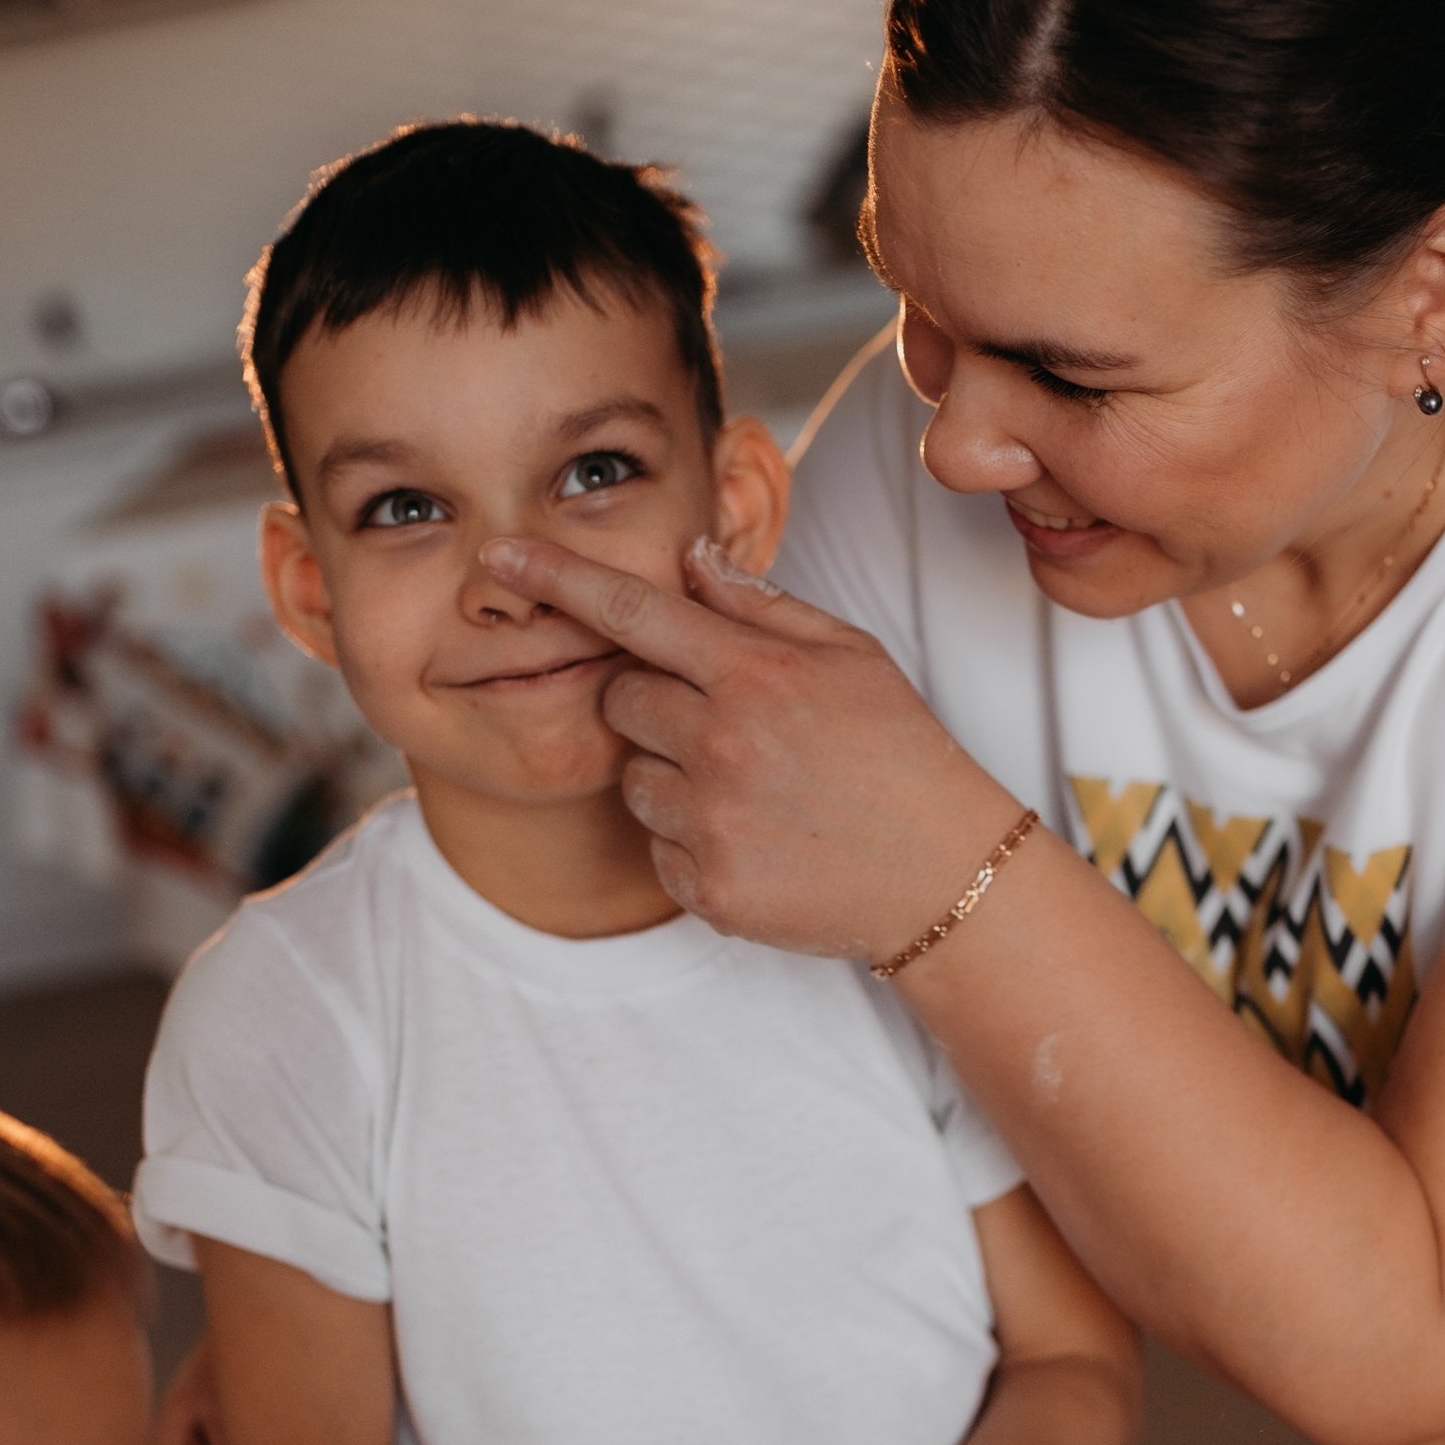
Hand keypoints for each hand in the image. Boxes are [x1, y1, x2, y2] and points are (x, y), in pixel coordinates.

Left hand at [476, 533, 1020, 961]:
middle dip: (650, 702)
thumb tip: (691, 558)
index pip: (633, 613)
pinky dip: (691, 842)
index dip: (558, 581)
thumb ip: (761, 607)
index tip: (500, 559)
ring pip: (634, 780)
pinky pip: (656, 848)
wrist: (945, 878)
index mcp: (756, 673)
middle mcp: (724, 743)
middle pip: (619, 698)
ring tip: (753, 791)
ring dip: (671, 778)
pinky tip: (757, 840)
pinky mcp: (708, 887)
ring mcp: (712, 821)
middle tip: (722, 725)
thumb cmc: (900, 756)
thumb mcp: (852, 657)